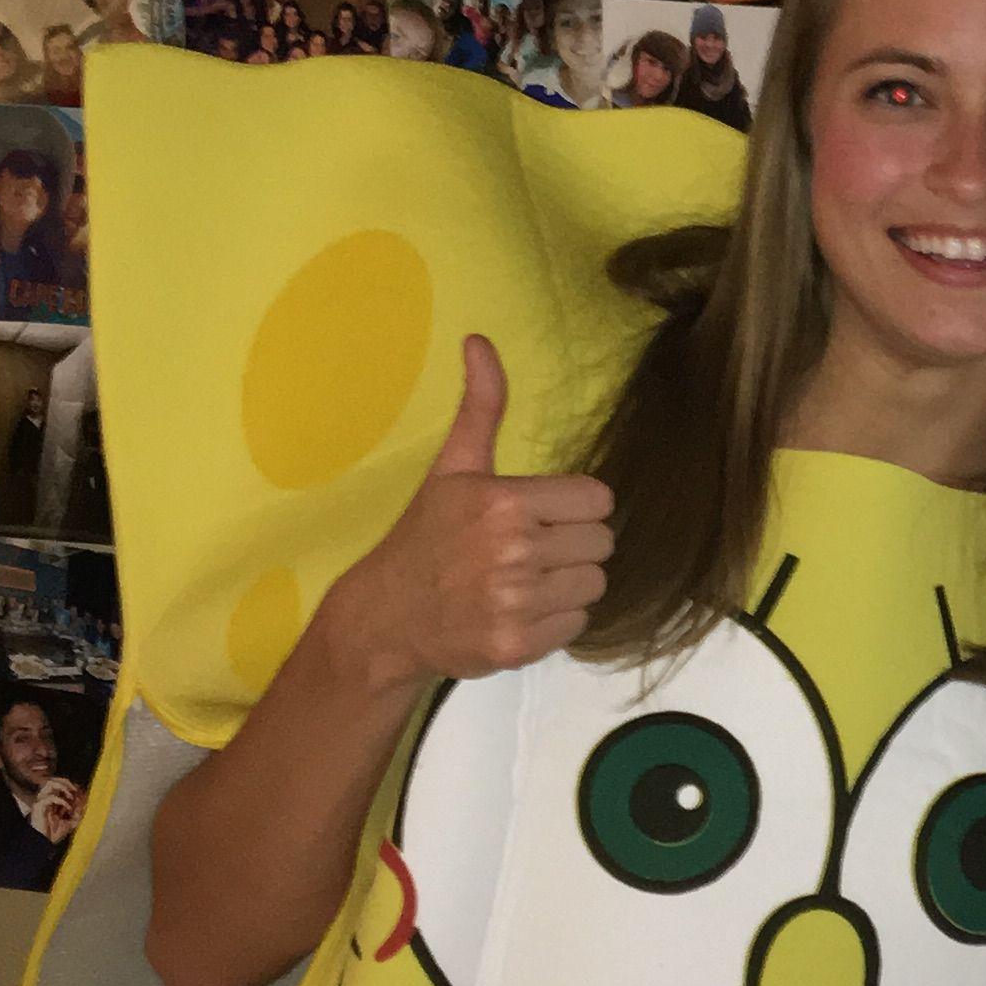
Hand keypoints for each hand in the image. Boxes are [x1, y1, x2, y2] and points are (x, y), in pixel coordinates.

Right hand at [28, 777, 83, 842]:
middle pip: (54, 780)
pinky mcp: (38, 806)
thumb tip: (86, 800)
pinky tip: (67, 808)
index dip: (73, 787)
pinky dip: (61, 801)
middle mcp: (45, 799)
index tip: (83, 793)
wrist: (43, 843)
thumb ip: (78, 811)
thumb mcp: (71, 821)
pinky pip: (49, 797)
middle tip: (76, 790)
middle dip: (68, 783)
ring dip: (63, 787)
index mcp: (52, 801)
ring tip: (71, 795)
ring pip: (49, 783)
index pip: (61, 786)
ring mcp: (41, 801)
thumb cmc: (53, 834)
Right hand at [327, 336, 614, 690]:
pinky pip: (576, 624)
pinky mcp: (516, 645)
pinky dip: (555, 620)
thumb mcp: (452, 468)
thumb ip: (480, 407)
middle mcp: (512, 551)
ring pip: (594, 585)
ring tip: (527, 580)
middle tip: (533, 550)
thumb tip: (479, 339)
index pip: (598, 500)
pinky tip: (519, 610)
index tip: (544, 515)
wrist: (384, 617)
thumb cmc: (425, 537)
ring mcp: (514, 603)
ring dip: (568, 583)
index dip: (575, 508)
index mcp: (503, 501)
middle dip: (573, 545)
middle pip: (602, 544)